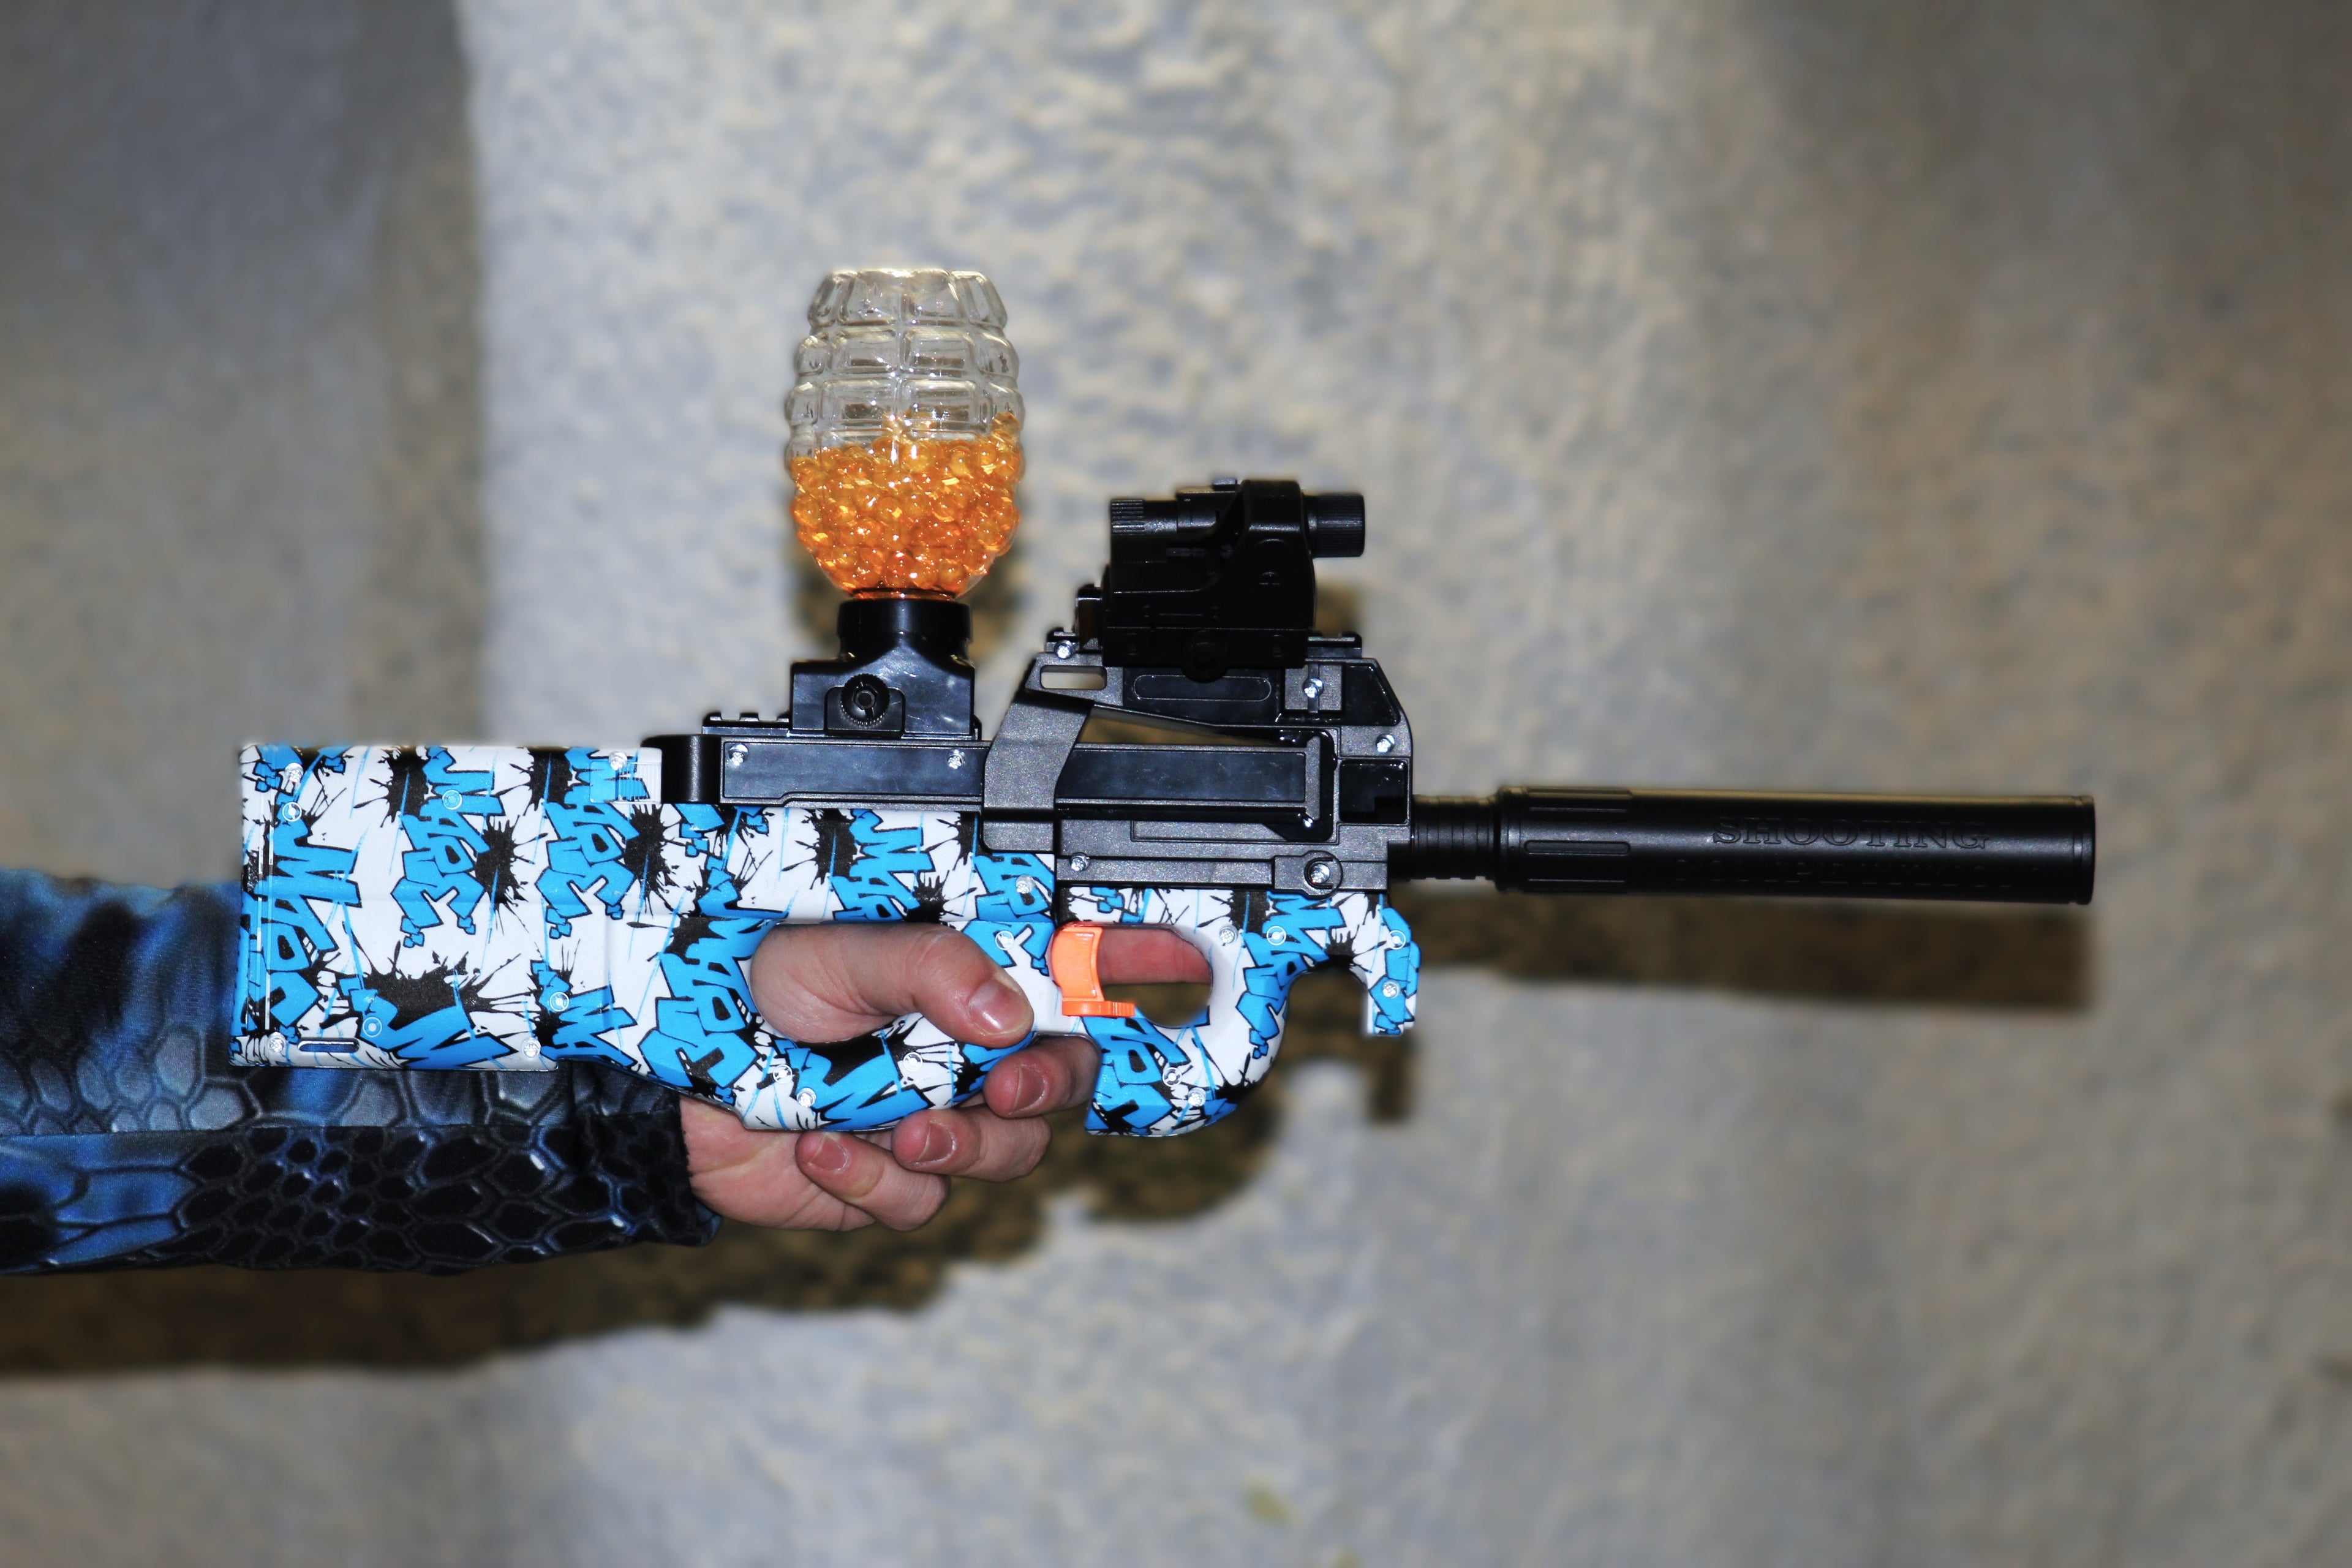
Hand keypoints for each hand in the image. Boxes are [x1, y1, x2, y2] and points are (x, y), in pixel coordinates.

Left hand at [681, 923, 1206, 1230]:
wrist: (667, 1090)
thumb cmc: (746, 990)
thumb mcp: (836, 953)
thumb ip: (927, 969)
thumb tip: (1005, 1012)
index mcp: (964, 975)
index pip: (1075, 965)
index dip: (1142, 965)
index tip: (1191, 963)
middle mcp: (965, 1047)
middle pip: (1062, 1076)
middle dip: (1043, 1089)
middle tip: (1002, 1090)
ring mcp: (937, 1114)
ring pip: (1006, 1152)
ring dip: (958, 1146)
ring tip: (893, 1128)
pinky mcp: (893, 1178)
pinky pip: (923, 1200)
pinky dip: (873, 1181)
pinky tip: (819, 1147)